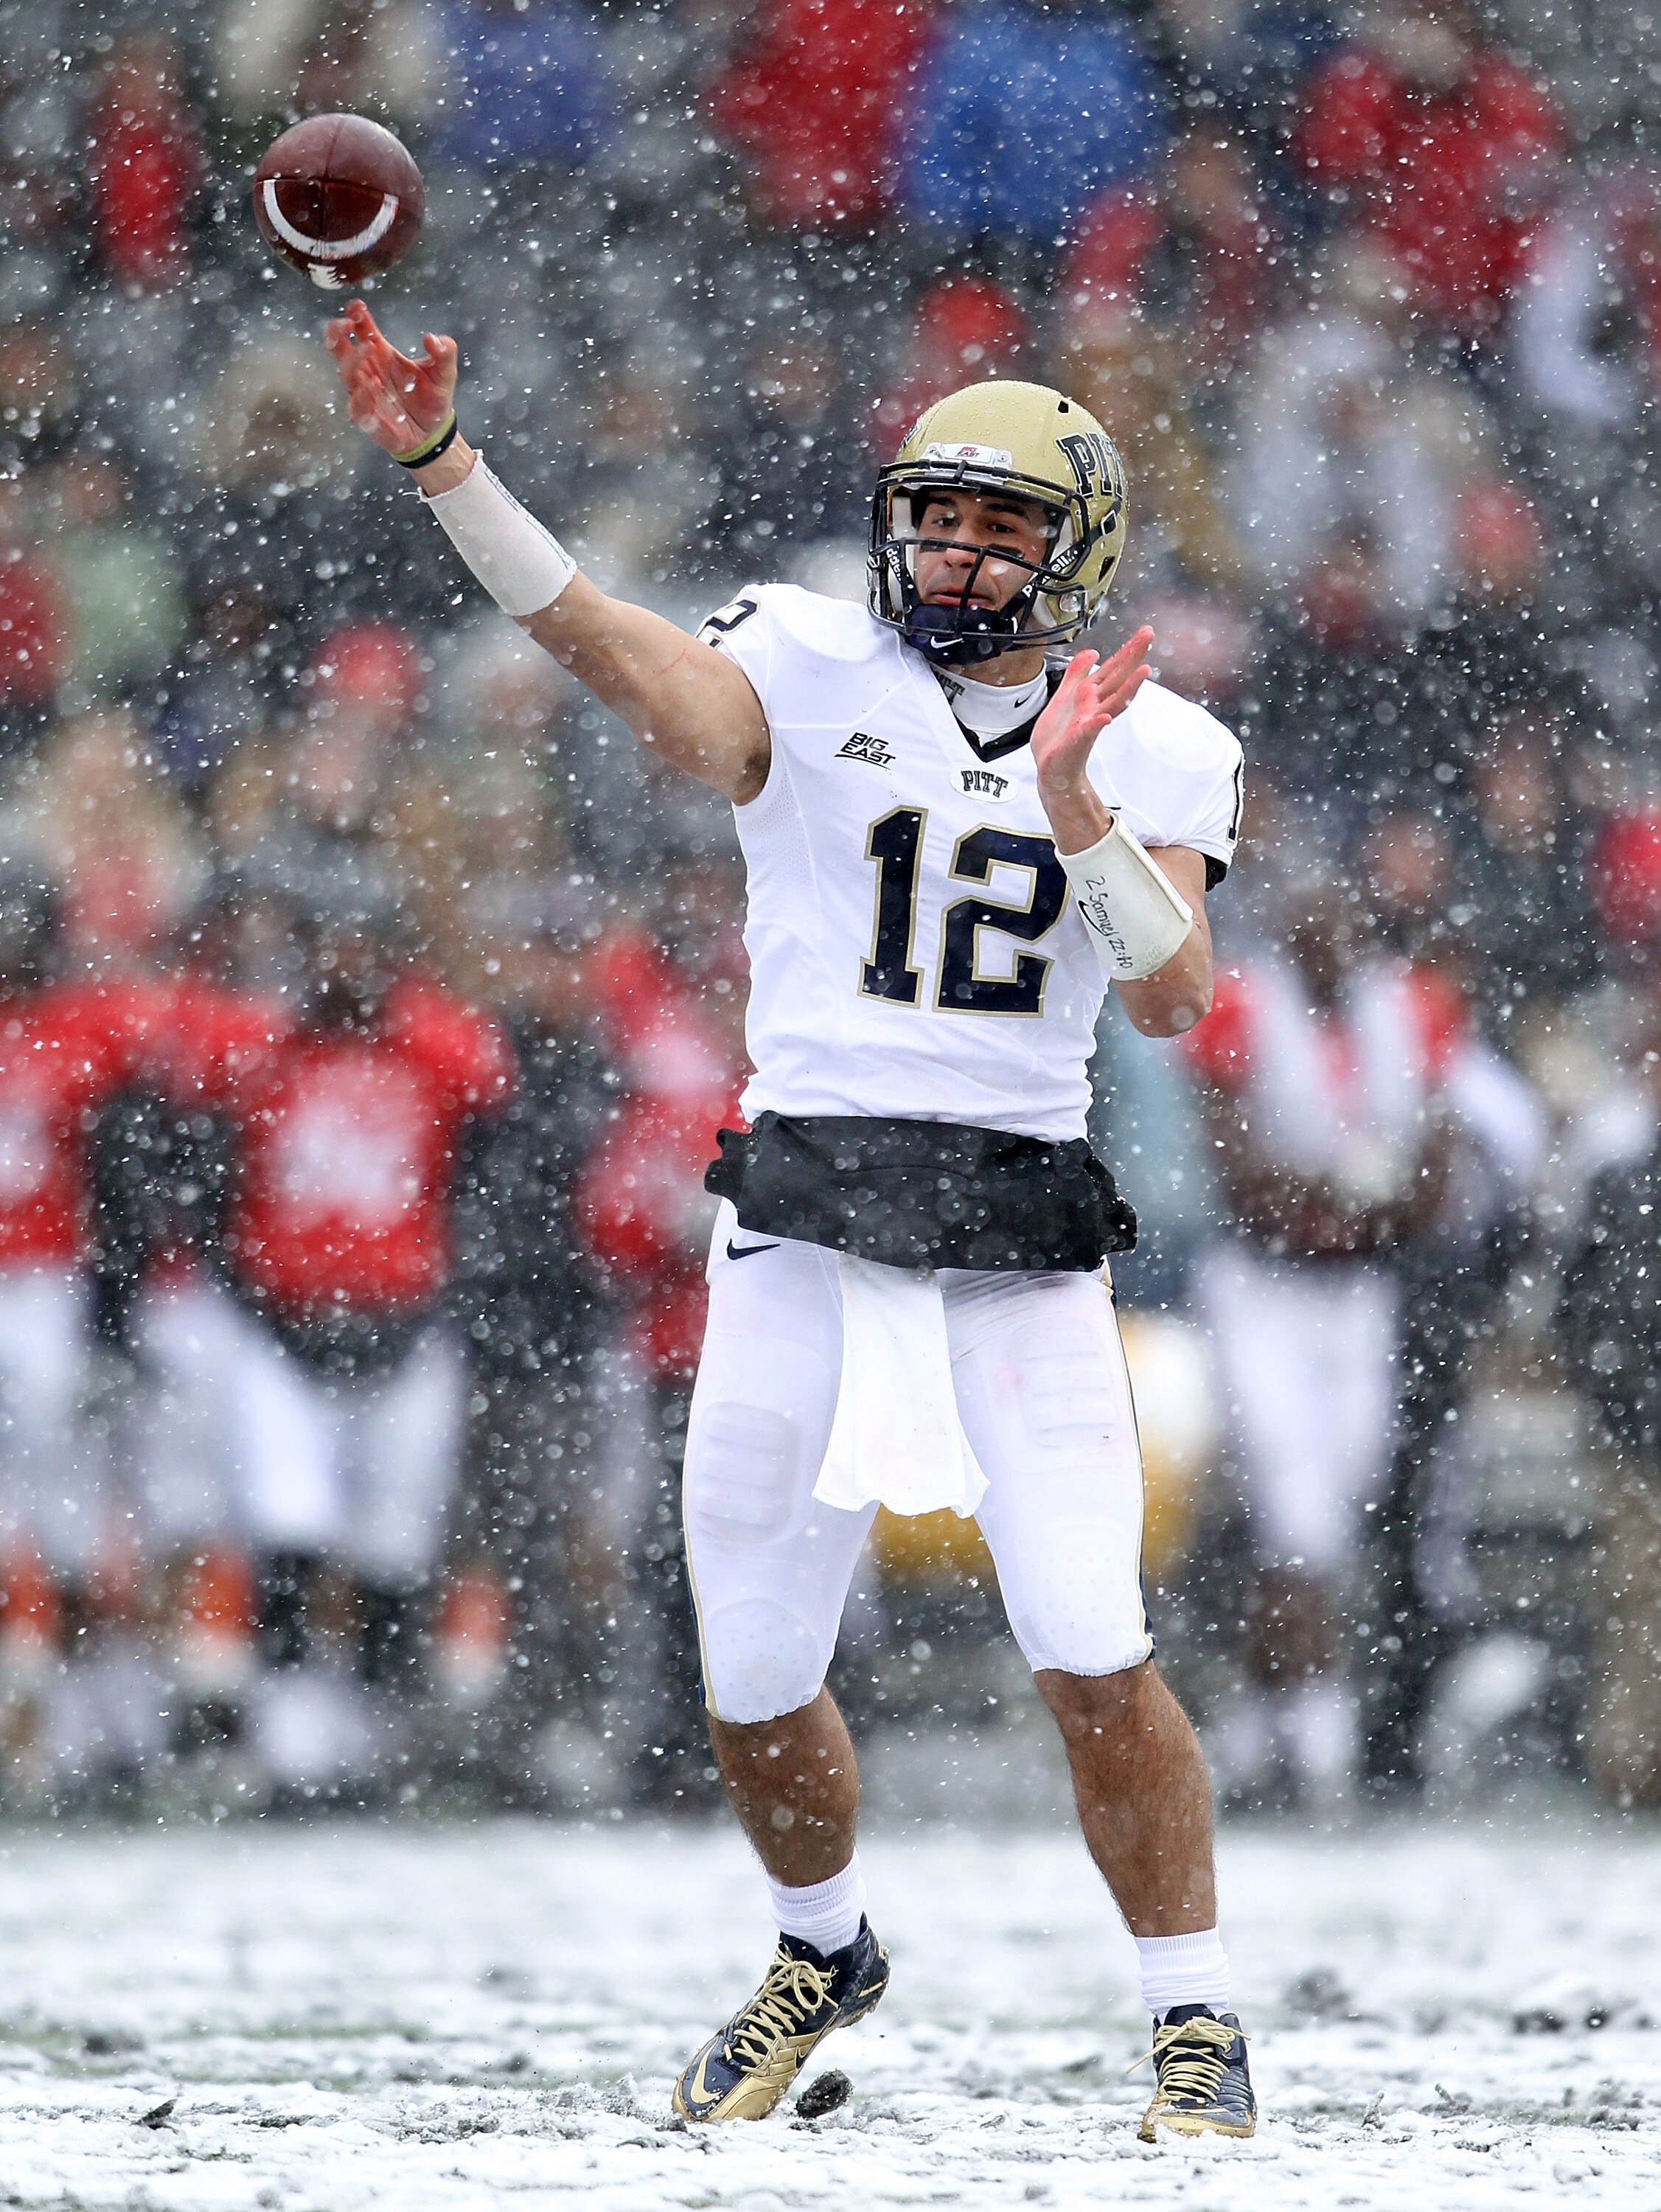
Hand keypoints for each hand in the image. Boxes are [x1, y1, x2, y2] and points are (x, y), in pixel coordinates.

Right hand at [323, 297, 458, 457]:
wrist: (434, 433)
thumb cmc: (432, 398)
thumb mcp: (445, 373)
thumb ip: (444, 352)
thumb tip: (432, 338)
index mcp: (381, 353)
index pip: (360, 329)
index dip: (355, 314)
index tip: (358, 306)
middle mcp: (368, 370)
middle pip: (338, 347)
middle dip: (337, 332)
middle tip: (347, 323)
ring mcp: (364, 394)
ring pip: (346, 373)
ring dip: (354, 359)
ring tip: (370, 348)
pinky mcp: (367, 418)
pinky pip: (356, 406)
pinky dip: (362, 395)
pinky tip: (373, 384)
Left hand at [1029, 628, 1153, 854]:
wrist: (1050, 766)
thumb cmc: (1058, 735)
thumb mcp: (1064, 696)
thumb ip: (1077, 674)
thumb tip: (1092, 652)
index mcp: (1090, 695)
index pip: (1113, 669)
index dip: (1128, 650)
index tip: (1145, 633)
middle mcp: (1095, 707)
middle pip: (1118, 678)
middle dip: (1133, 657)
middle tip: (1148, 637)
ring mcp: (1089, 724)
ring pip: (1112, 703)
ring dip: (1128, 688)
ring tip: (1143, 673)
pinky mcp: (1077, 742)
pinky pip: (1088, 732)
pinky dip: (1096, 725)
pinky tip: (1104, 718)